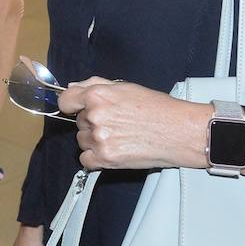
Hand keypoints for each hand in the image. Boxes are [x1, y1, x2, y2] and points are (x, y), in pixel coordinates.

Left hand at [58, 78, 209, 169]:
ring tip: (119, 136)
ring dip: (94, 140)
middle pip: (78, 121)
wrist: (178, 131)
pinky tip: (113, 150)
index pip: (66, 100)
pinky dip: (95, 158)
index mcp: (98, 95)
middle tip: (116, 122)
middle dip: (92, 121)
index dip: (71, 104)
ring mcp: (99, 138)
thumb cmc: (158, 108)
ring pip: (82, 140)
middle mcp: (95, 116)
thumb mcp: (126, 87)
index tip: (76, 108)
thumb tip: (73, 89)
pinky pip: (85, 160)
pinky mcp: (105, 158)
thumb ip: (95, 85)